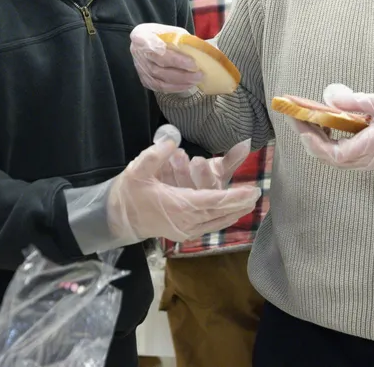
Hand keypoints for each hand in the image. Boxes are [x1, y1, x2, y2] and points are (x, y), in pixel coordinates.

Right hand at [108, 133, 260, 242]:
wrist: (115, 219)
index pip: (212, 201)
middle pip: (220, 214)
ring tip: (249, 203)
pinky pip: (208, 226)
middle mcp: (186, 222)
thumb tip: (174, 140)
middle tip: (257, 194)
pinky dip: (221, 219)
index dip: (234, 196)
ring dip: (233, 212)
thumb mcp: (138, 169)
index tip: (251, 191)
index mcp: (177, 206)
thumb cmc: (128, 193)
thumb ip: (157, 154)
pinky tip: (230, 213)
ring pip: (216, 223)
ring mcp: (185, 230)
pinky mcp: (183, 232)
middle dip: (239, 204)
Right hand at [129, 23, 204, 93]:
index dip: (176, 58)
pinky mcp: (143, 78)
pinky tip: (186, 86)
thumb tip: (200, 52)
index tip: (193, 63)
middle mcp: (136, 52)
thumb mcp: (172, 30)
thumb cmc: (162, 34)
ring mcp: (139, 67)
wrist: (148, 41)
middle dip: (181, 73)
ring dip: (179, 82)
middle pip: (159, 67)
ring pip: (158, 80)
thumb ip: (182, 40)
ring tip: (196, 81)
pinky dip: (173, 88)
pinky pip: (158, 87)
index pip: (158, 49)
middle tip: (199, 74)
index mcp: (141, 35)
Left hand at [293, 85, 373, 174]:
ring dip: (315, 140)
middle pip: (327, 156)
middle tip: (295, 115)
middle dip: (308, 136)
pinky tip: (323, 126)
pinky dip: (326, 143)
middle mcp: (363, 160)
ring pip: (331, 158)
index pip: (334, 153)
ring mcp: (363, 162)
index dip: (315, 142)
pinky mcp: (364, 160)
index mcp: (369, 147)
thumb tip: (332, 99)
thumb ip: (357, 102)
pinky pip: (339, 155)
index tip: (302, 125)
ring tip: (305, 119)